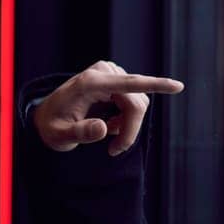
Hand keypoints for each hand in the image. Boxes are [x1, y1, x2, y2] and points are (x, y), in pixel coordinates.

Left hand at [32, 60, 183, 155]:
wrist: (45, 115)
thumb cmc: (51, 126)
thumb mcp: (58, 136)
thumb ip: (79, 133)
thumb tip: (103, 129)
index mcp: (89, 83)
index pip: (128, 84)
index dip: (155, 86)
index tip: (178, 87)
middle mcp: (103, 73)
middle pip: (136, 103)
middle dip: (131, 129)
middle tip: (115, 150)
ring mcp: (111, 73)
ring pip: (138, 104)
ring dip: (128, 125)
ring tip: (107, 135)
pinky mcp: (116, 79)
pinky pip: (134, 101)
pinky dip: (126, 118)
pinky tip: (109, 123)